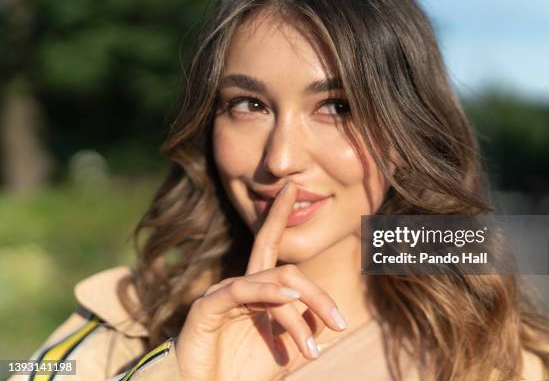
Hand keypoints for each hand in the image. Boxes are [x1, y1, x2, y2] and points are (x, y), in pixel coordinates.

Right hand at [174, 181, 347, 380]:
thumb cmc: (243, 374)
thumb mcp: (286, 351)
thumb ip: (305, 329)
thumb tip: (323, 316)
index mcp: (256, 290)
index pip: (270, 242)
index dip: (279, 213)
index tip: (294, 188)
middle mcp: (239, 285)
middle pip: (284, 268)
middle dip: (317, 293)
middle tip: (340, 324)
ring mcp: (222, 293)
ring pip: (272, 283)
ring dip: (299, 314)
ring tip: (312, 348)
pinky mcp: (207, 306)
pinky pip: (242, 289)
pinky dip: (269, 292)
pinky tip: (289, 298)